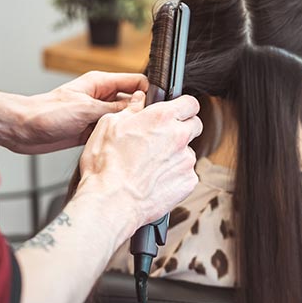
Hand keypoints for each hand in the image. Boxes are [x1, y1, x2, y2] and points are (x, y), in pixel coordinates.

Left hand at [0, 71, 147, 153]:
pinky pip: (111, 131)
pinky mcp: (90, 130)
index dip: (148, 91)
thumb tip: (139, 105)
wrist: (23, 130)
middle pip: (132, 101)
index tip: (156, 105)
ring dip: (127, 126)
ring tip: (136, 136)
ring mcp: (96, 114)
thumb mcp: (86, 108)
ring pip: (122, 118)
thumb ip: (114, 107)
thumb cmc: (46, 113)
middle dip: (141, 111)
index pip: (135, 81)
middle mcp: (101, 97)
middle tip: (149, 125)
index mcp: (100, 83)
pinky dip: (116, 137)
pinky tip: (121, 144)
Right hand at [75, 91, 202, 229]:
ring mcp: (186, 160)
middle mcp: (179, 136)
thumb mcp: (109, 125)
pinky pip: (187, 173)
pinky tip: (156, 180)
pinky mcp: (188, 181)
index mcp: (162, 118)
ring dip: (176, 154)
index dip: (183, 107)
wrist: (111, 201)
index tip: (177, 112)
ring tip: (152, 165)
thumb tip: (139, 101)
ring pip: (189, 151)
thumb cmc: (106, 165)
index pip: (190, 103)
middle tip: (162, 138)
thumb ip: (130, 109)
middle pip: (195, 125)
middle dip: (182, 129)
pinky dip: (175, 175)